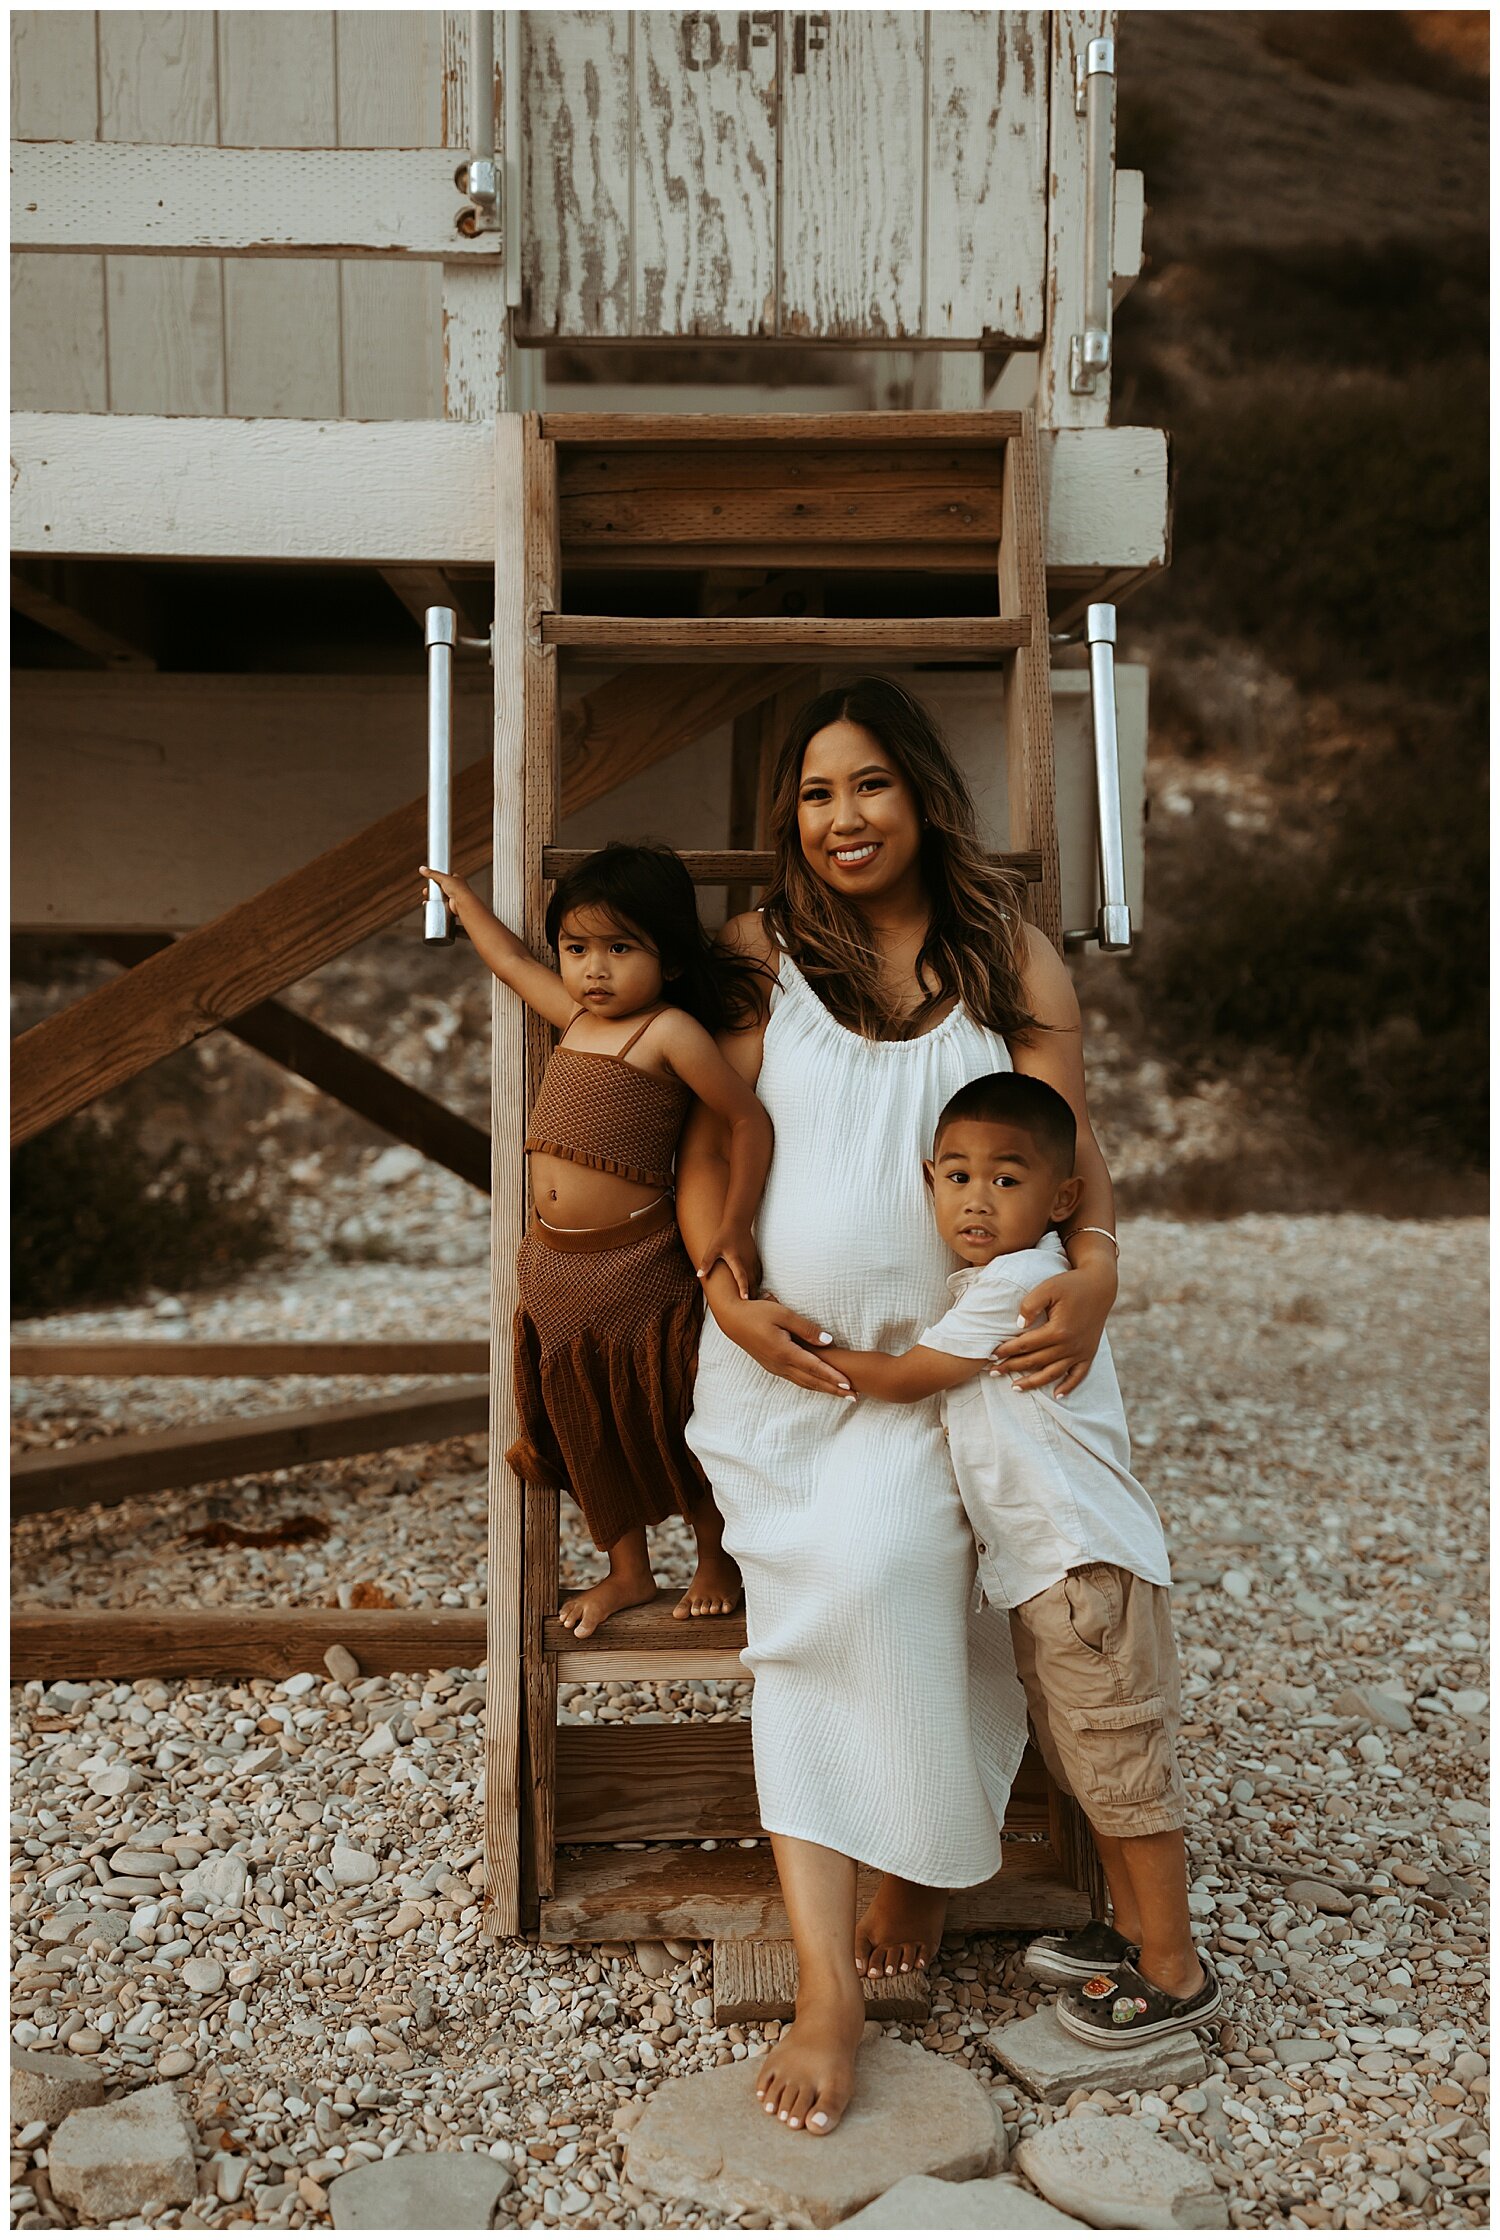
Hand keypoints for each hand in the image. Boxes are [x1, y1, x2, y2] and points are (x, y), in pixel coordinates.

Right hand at [419, 865, 472, 916]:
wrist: (462, 903)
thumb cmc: (458, 889)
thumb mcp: (443, 878)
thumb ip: (432, 873)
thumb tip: (422, 868)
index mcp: (456, 879)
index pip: (445, 877)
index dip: (437, 878)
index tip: (430, 879)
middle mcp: (455, 888)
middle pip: (441, 888)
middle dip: (433, 889)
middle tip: (426, 891)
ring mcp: (453, 897)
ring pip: (441, 897)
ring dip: (434, 897)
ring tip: (428, 898)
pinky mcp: (451, 906)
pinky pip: (442, 904)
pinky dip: (437, 904)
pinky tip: (432, 904)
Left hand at [695, 1226, 760, 1300]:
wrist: (737, 1223)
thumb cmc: (723, 1236)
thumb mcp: (712, 1248)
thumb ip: (706, 1262)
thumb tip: (699, 1275)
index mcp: (736, 1260)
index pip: (741, 1276)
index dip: (743, 1288)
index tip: (746, 1299)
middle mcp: (747, 1262)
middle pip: (752, 1282)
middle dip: (751, 1296)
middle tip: (749, 1311)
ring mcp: (753, 1261)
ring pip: (756, 1280)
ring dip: (755, 1291)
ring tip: (752, 1305)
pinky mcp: (755, 1259)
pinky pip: (758, 1275)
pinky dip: (756, 1283)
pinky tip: (754, 1291)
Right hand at [712, 1292, 850, 1396]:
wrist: (732, 1319)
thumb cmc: (757, 1312)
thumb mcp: (783, 1314)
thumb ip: (807, 1329)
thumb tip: (828, 1341)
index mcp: (785, 1352)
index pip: (815, 1368)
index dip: (834, 1377)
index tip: (850, 1385)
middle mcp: (780, 1364)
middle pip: (813, 1381)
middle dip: (834, 1389)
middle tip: (854, 1397)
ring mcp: (775, 1367)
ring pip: (804, 1383)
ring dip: (824, 1389)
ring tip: (841, 1394)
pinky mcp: (772, 1366)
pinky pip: (796, 1379)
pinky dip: (811, 1384)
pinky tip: (818, 1385)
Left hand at [991, 1261, 1115, 1398]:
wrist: (1100, 1285)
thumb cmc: (1070, 1284)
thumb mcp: (1047, 1288)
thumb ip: (1030, 1306)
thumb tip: (1018, 1326)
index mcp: (1058, 1330)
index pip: (1025, 1345)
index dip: (1006, 1350)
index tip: (990, 1354)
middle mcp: (1069, 1345)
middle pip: (1035, 1361)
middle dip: (1012, 1367)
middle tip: (992, 1372)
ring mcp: (1080, 1352)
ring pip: (1053, 1373)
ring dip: (1033, 1382)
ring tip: (1014, 1387)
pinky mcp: (1089, 1353)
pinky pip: (1078, 1376)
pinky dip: (1068, 1387)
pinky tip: (1056, 1395)